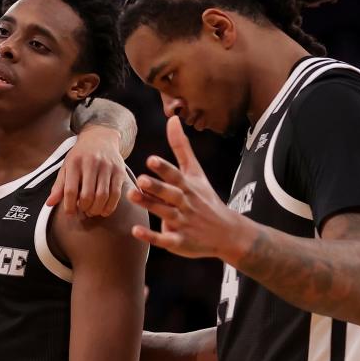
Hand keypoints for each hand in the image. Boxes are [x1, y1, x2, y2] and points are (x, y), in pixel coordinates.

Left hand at [47, 127, 126, 216]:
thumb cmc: (80, 156)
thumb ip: (59, 186)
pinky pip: (116, 194)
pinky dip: (110, 206)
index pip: (70, 190)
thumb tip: (49, 204)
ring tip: (92, 211)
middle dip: (84, 208)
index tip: (70, 213)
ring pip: (103, 196)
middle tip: (83, 211)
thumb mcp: (66, 167)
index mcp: (74, 163)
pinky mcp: (119, 171)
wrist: (100, 138)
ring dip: (96, 209)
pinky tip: (104, 210)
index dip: (69, 206)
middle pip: (87, 195)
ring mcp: (107, 167)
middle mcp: (91, 163)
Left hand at [126, 117, 245, 259]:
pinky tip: (135, 230)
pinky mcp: (179, 242)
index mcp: (188, 187)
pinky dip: (151, 236)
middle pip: (170, 194)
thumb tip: (172, 119)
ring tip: (131, 196)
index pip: (176, 176)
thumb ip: (181, 147)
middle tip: (141, 179)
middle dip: (157, 187)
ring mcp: (183, 223)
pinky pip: (164, 239)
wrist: (228, 233)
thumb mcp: (196, 173)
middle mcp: (185, 203)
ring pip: (164, 213)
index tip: (151, 160)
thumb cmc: (206, 199)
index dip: (164, 169)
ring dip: (149, 205)